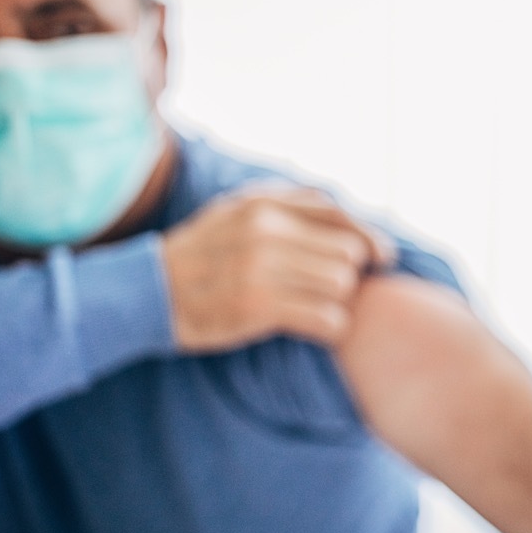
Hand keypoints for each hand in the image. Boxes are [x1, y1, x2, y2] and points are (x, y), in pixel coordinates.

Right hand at [161, 186, 394, 351]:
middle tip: (332, 290)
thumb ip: (290, 206)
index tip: (383, 258)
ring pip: (341, 285)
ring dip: (339, 301)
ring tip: (319, 308)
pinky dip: (332, 327)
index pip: (340, 216)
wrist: (148, 292)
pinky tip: (320, 329)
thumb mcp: (238, 211)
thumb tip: (350, 217)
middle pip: (347, 253)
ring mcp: (261, 267)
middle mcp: (265, 230)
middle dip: (348, 274)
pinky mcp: (258, 306)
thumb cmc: (205, 254)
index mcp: (264, 203)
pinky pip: (327, 318)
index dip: (370, 238)